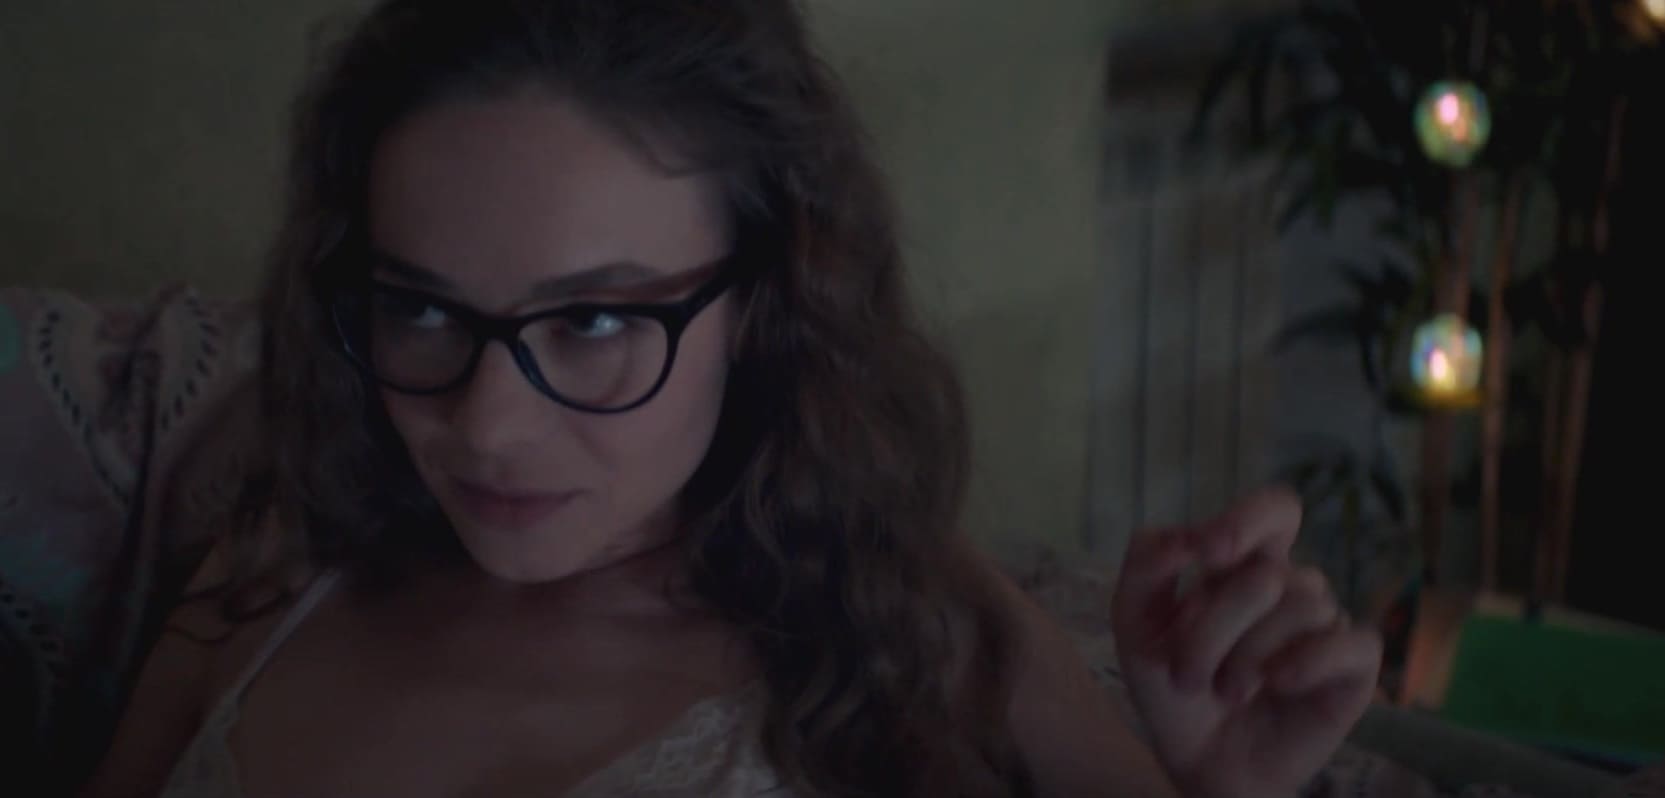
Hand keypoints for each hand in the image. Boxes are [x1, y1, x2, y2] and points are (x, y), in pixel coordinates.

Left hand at [1111, 488, 1381, 797]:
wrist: (1197, 761)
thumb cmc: (1171, 687)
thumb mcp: (1136, 623)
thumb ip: (1147, 565)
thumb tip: (1185, 533)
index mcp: (1245, 565)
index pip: (1275, 510)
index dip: (1248, 520)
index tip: (1210, 553)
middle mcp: (1291, 587)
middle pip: (1266, 573)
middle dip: (1214, 626)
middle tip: (1187, 672)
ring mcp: (1326, 625)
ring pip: (1302, 606)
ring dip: (1245, 658)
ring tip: (1225, 692)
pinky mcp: (1354, 668)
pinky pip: (1350, 642)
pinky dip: (1307, 663)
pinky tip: (1277, 685)